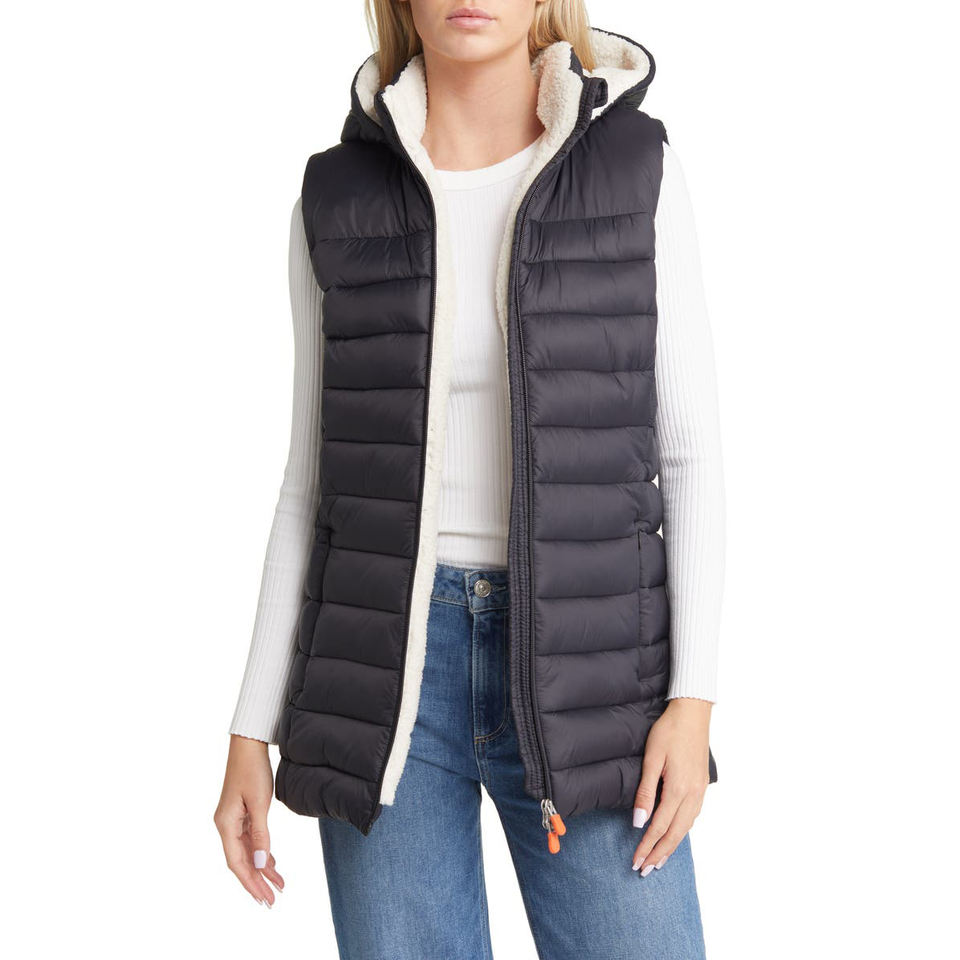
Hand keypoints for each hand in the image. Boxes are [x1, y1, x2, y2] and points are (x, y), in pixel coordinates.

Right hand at [214, 734, 283, 905]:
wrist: (248, 746)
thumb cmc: (252, 770)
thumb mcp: (260, 803)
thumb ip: (261, 835)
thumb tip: (261, 864)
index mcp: (225, 825)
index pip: (237, 863)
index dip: (250, 883)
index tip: (264, 899)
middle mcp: (226, 826)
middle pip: (241, 862)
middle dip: (257, 882)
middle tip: (272, 900)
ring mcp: (233, 820)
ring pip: (247, 852)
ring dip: (262, 869)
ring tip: (278, 886)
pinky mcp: (241, 814)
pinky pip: (250, 841)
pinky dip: (262, 853)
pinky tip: (272, 864)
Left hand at [631, 697, 711, 874]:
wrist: (693, 712)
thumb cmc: (669, 730)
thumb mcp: (652, 758)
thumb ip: (645, 792)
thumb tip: (638, 821)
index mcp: (679, 789)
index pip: (660, 826)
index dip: (646, 845)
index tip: (636, 861)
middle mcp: (693, 794)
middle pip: (675, 833)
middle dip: (659, 854)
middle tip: (645, 870)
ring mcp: (700, 790)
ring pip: (686, 827)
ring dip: (671, 846)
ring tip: (658, 860)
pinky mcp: (702, 785)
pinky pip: (692, 816)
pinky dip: (682, 831)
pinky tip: (675, 835)